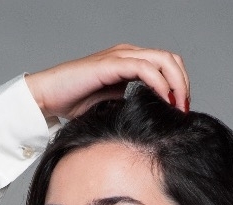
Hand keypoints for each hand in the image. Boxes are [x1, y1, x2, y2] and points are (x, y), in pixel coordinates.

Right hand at [25, 44, 189, 121]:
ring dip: (176, 84)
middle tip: (184, 110)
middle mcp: (128, 54)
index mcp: (130, 63)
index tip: (182, 112)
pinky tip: (163, 101)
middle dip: (183, 84)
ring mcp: (120, 56)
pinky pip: (144, 68)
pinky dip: (159, 83)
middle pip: (170, 59)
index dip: (179, 86)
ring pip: (163, 60)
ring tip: (177, 108)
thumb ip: (132, 107)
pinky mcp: (111, 64)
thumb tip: (156, 123)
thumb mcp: (112, 107)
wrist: (48, 97)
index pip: (167, 65)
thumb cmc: (75, 105)